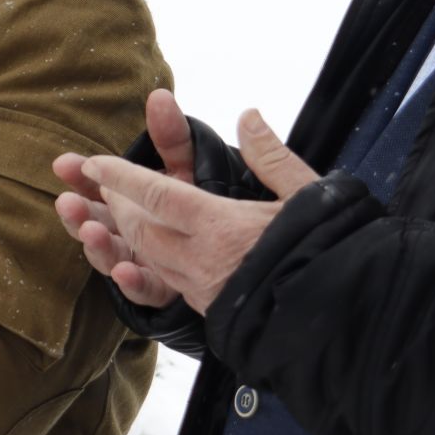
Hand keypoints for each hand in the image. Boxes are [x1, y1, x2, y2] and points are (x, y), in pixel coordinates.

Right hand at [53, 88, 194, 307]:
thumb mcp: (188, 164)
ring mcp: (141, 261)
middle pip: (93, 222)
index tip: (63, 164)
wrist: (240, 244)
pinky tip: (125, 272)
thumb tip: (160, 96)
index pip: (95, 185)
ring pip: (109, 255)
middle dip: (78, 212)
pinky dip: (131, 282)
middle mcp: (128, 231)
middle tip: (68, 202)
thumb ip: (172, 136)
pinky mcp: (162, 288)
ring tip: (91, 230)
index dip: (79, 175)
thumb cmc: (205, 200)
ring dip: (96, 244)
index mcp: (127, 199)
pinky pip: (143, 289)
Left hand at [77, 108, 318, 315]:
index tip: (94, 164)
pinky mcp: (207, 311)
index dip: (121, 178)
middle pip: (141, 229)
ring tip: (112, 216)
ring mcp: (201, 290)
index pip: (156, 195)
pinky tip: (143, 261)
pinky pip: (165, 285)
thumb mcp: (304, 194)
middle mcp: (201, 260)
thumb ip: (270, 155)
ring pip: (148, 259)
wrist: (340, 319)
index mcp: (219, 226)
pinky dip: (145, 268)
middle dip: (115, 204)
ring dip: (123, 237)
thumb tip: (248, 116)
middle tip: (100, 183)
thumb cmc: (326, 251)